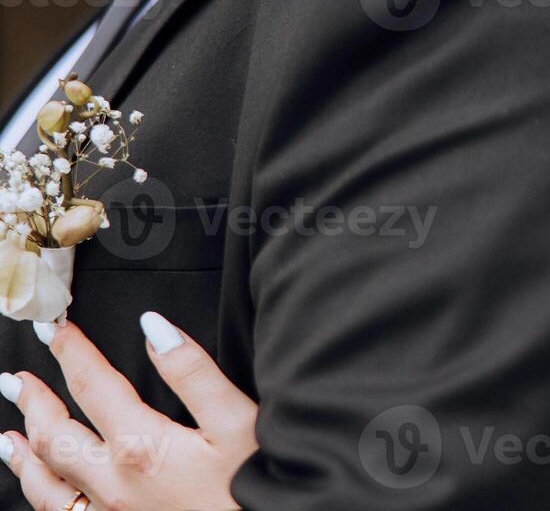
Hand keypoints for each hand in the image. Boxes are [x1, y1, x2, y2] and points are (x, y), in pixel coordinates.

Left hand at [0, 312, 256, 510]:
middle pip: (56, 436)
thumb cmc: (253, 486)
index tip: (55, 330)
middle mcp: (114, 482)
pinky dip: (41, 498)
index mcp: (142, 445)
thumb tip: (154, 327)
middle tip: (15, 379)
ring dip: (24, 455)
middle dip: (33, 402)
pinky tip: (42, 492)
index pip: (93, 385)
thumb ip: (193, 372)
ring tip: (9, 437)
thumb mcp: (236, 420)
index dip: (71, 353)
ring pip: (47, 485)